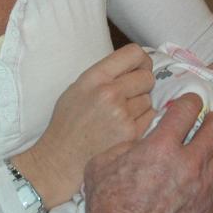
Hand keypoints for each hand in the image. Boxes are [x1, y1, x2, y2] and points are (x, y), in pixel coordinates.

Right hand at [12, 44, 154, 207]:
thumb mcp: (78, 88)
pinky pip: (150, 118)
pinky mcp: (132, 134)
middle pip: (147, 76)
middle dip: (142, 84)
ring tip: (120, 115)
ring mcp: (122, 115)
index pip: (134, 53)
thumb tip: (135, 65)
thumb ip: (105, 75)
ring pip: (149, 99)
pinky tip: (124, 127)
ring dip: (140, 105)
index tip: (140, 67)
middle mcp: (109, 93)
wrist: (62, 158)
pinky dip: (141, 121)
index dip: (142, 60)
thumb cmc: (68, 122)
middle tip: (130, 94)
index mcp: (95, 77)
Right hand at [83, 93, 212, 212]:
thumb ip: (123, 147)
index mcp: (161, 146)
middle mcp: (188, 162)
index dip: (191, 101)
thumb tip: (138, 143)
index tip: (192, 100)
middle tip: (209, 118)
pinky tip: (212, 174)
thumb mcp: (101, 164)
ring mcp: (201, 186)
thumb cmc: (108, 205)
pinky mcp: (207, 208)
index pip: (186, 111)